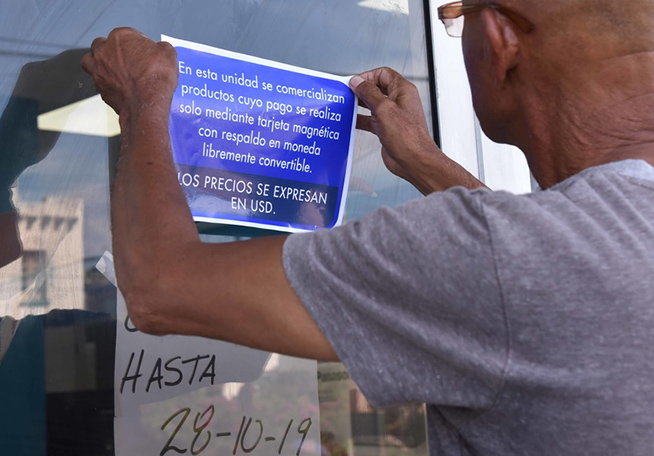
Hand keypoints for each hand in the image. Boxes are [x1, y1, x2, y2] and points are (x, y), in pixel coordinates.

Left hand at [81, 27, 177, 120]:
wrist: (147, 102)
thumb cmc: (154, 78)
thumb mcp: (168, 55)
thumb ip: (162, 48)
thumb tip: (162, 50)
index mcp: (120, 37)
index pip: (127, 34)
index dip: (138, 43)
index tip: (145, 51)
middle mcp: (105, 52)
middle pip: (102, 45)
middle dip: (112, 51)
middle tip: (127, 58)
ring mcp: (99, 71)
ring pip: (90, 62)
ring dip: (99, 64)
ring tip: (112, 70)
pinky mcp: (100, 90)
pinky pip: (99, 84)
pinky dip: (107, 85)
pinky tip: (118, 88)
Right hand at [351, 67, 484, 192]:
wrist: (413, 160)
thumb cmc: (407, 137)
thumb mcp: (383, 109)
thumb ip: (369, 93)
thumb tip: (358, 82)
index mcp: (403, 90)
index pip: (383, 74)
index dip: (367, 76)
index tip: (354, 82)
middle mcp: (399, 101)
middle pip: (377, 88)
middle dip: (362, 90)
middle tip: (349, 93)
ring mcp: (394, 115)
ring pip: (373, 104)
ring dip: (360, 104)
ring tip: (348, 104)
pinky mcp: (388, 129)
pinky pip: (372, 119)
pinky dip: (361, 119)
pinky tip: (352, 120)